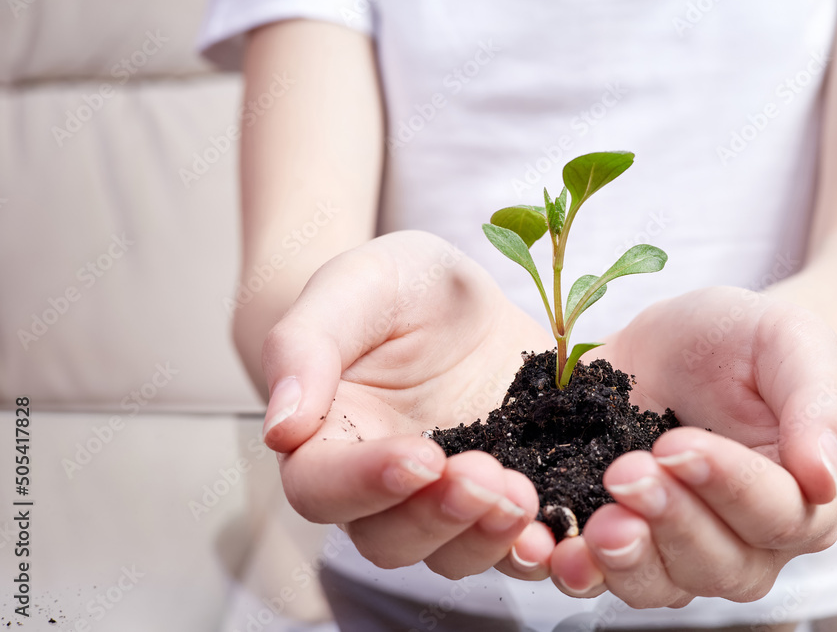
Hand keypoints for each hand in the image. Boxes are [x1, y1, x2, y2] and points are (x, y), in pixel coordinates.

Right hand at [260, 231, 559, 578]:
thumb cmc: (397, 285)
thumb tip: (282, 426)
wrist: (463, 296)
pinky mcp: (499, 496)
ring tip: (521, 494)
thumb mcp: (357, 284)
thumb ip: (305, 343)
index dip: (365, 482)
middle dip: (437, 515)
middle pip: (388, 537)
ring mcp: (443, 497)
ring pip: (449, 554)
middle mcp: (380, 484)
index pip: (322, 486)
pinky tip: (553, 524)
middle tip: (483, 476)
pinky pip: (508, 543)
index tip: (420, 455)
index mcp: (326, 437)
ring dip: (484, 536)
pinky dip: (529, 545)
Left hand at [547, 286, 836, 606]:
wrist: (673, 344)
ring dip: (626, 559)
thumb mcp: (788, 341)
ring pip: (662, 586)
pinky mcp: (621, 546)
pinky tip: (553, 549)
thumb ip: (817, 401)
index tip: (677, 443)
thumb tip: (825, 478)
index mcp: (799, 498)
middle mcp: (745, 543)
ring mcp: (679, 552)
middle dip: (670, 519)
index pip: (776, 514)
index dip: (727, 485)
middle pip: (718, 563)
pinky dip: (577, 571)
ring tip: (597, 522)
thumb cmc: (741, 341)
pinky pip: (602, 580)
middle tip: (627, 471)